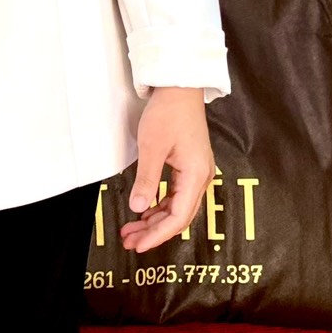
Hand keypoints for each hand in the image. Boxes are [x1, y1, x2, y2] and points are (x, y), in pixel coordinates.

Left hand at [122, 86, 215, 252]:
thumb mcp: (152, 148)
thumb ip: (146, 181)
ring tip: (132, 230)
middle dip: (154, 232)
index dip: (158, 234)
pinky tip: (145, 211)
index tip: (139, 245)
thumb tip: (138, 208)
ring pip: (177, 207)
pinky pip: (176, 195)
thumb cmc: (168, 113)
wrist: (180, 87)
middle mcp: (201, 177)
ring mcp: (197, 172)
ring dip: (155, 220)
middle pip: (179, 216)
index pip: (177, 217)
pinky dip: (160, 206)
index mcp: (195, 176)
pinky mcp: (190, 166)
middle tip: (130, 242)